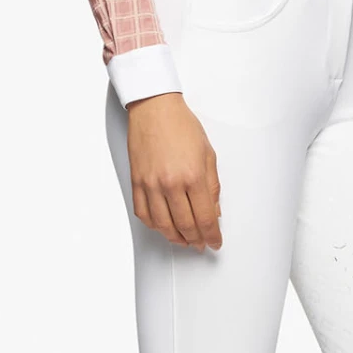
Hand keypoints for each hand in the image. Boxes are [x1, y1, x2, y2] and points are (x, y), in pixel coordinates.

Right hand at [125, 92, 222, 250]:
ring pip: (163, 225)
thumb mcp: (208, 154)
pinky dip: (154, 225)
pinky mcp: (137, 182)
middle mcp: (170, 183)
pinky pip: (143, 213)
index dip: (212, 235)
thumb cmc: (181, 126)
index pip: (205, 218)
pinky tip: (163, 226)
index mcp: (193, 176)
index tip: (215, 242)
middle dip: (196, 240)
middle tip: (201, 244)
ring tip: (184, 240)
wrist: (154, 109)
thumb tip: (214, 211)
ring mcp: (151, 184)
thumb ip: (212, 186)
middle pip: (185, 226)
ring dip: (175, 237)